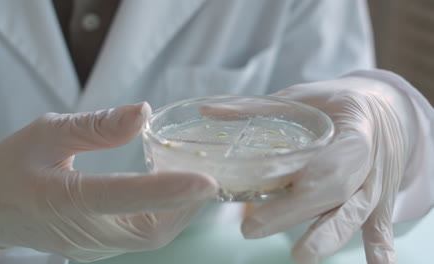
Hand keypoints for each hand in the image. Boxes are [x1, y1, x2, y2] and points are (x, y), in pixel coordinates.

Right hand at [0, 102, 216, 261]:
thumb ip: (96, 126)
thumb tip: (143, 113)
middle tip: (208, 172)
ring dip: (179, 209)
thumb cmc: (9, 168)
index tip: (205, 180)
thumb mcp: (46, 134)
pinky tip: (169, 191)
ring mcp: (93, 246)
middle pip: (151, 229)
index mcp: (65, 200)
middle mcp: (84, 232)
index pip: (122, 197)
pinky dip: (163, 214)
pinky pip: (141, 235)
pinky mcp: (98, 248)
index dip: (166, 190)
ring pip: (151, 236)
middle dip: (186, 204)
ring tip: (194, 178)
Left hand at [235, 75, 414, 262]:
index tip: (270, 200)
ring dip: (328, 237)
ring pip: (353, 215)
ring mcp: (375, 186)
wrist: (381, 113)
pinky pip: (381, 227)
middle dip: (294, 212)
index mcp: (352, 133)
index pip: (329, 163)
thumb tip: (207, 113)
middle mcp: (367, 164)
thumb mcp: (302, 97)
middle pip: (335, 193)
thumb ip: (258, 108)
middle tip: (251, 228)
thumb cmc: (336, 104)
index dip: (304, 185)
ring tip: (301, 256)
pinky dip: (380, 249)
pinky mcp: (378, 202)